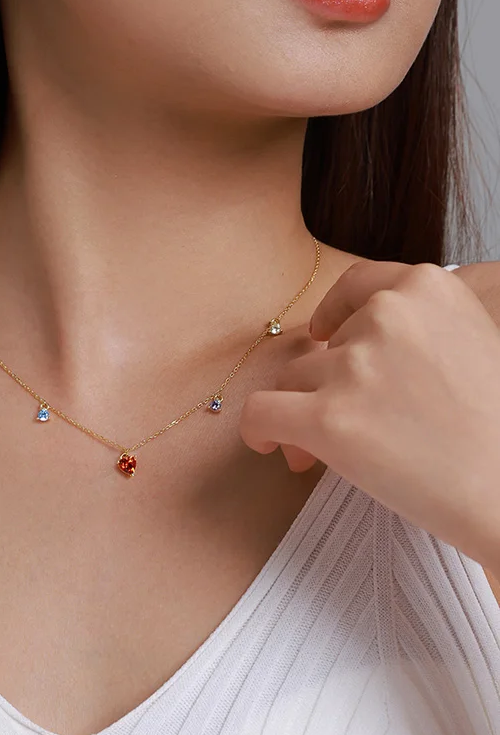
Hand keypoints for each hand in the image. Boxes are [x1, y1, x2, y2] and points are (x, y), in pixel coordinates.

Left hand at [239, 260, 499, 569]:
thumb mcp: (470, 343)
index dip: (334, 312)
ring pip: (294, 379)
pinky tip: (269, 444)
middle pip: (325, 344)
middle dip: (328, 382)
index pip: (357, 286)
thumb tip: (330, 345)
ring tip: (331, 449)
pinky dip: (259, 429)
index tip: (323, 335)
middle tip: (349, 422)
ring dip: (304, 411)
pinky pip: (261, 412)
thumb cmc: (494, 430)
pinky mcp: (328, 418)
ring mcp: (356, 366)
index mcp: (427, 288)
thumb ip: (412, 329)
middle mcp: (388, 315)